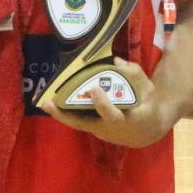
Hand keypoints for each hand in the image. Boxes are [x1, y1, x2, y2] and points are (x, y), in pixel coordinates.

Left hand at [39, 58, 175, 148]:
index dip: (102, 102)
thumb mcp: (148, 90)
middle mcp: (108, 129)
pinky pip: (77, 120)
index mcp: (125, 120)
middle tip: (49, 103)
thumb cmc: (147, 107)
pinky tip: (52, 102)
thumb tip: (115, 60)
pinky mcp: (92, 128)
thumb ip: (134, 74)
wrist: (145, 132)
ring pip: (76, 123)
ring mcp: (98, 131)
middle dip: (65, 115)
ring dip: (59, 114)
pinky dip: (65, 112)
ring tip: (44, 102)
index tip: (93, 88)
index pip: (111, 113)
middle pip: (83, 124)